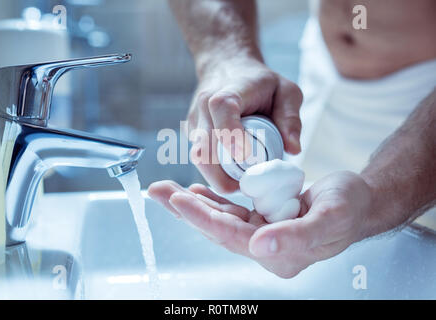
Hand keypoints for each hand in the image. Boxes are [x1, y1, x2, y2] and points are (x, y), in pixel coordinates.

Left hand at [148, 171, 374, 277]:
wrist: (358, 200)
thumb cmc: (349, 207)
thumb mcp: (330, 218)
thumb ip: (297, 236)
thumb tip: (260, 247)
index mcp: (281, 255)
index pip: (232, 237)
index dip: (203, 218)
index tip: (178, 200)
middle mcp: (266, 248)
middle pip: (218, 228)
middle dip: (185, 210)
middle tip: (158, 191)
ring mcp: (262, 234)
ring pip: (220, 218)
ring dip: (193, 203)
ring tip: (166, 190)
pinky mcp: (261, 220)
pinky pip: (231, 210)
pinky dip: (212, 200)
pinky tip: (195, 192)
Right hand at [187, 57, 302, 192]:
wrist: (227, 68)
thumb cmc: (260, 83)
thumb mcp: (286, 92)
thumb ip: (291, 118)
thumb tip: (293, 150)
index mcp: (229, 91)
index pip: (221, 109)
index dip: (230, 133)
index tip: (245, 156)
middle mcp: (204, 106)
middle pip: (203, 146)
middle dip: (222, 175)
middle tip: (248, 187)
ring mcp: (195, 122)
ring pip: (198, 158)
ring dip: (217, 177)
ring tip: (242, 183)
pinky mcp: (192, 134)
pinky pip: (200, 159)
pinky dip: (215, 172)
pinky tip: (233, 173)